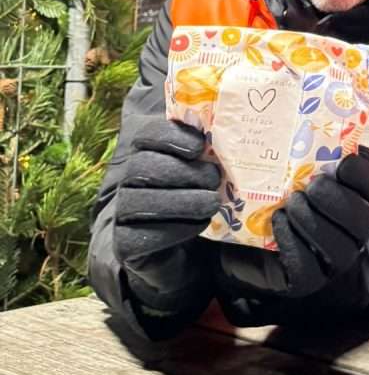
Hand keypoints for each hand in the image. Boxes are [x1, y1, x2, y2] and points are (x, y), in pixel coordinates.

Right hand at [113, 118, 220, 309]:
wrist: (185, 250)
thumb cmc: (201, 197)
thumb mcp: (210, 168)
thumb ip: (214, 147)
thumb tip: (240, 124)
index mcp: (148, 153)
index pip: (146, 134)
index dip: (170, 135)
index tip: (199, 146)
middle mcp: (129, 179)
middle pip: (142, 166)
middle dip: (182, 171)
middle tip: (213, 178)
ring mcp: (122, 211)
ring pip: (138, 201)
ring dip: (182, 200)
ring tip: (212, 202)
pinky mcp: (125, 243)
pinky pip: (141, 235)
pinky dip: (175, 229)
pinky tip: (200, 224)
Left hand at [267, 147, 368, 297]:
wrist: (249, 238)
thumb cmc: (277, 193)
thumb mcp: (296, 167)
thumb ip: (317, 149)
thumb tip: (333, 135)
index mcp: (357, 198)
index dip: (363, 174)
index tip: (341, 162)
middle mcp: (353, 232)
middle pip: (364, 220)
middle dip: (337, 200)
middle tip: (311, 185)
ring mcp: (333, 259)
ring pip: (339, 247)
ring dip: (312, 220)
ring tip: (290, 203)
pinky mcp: (308, 279)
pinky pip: (307, 267)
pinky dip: (292, 241)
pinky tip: (279, 222)